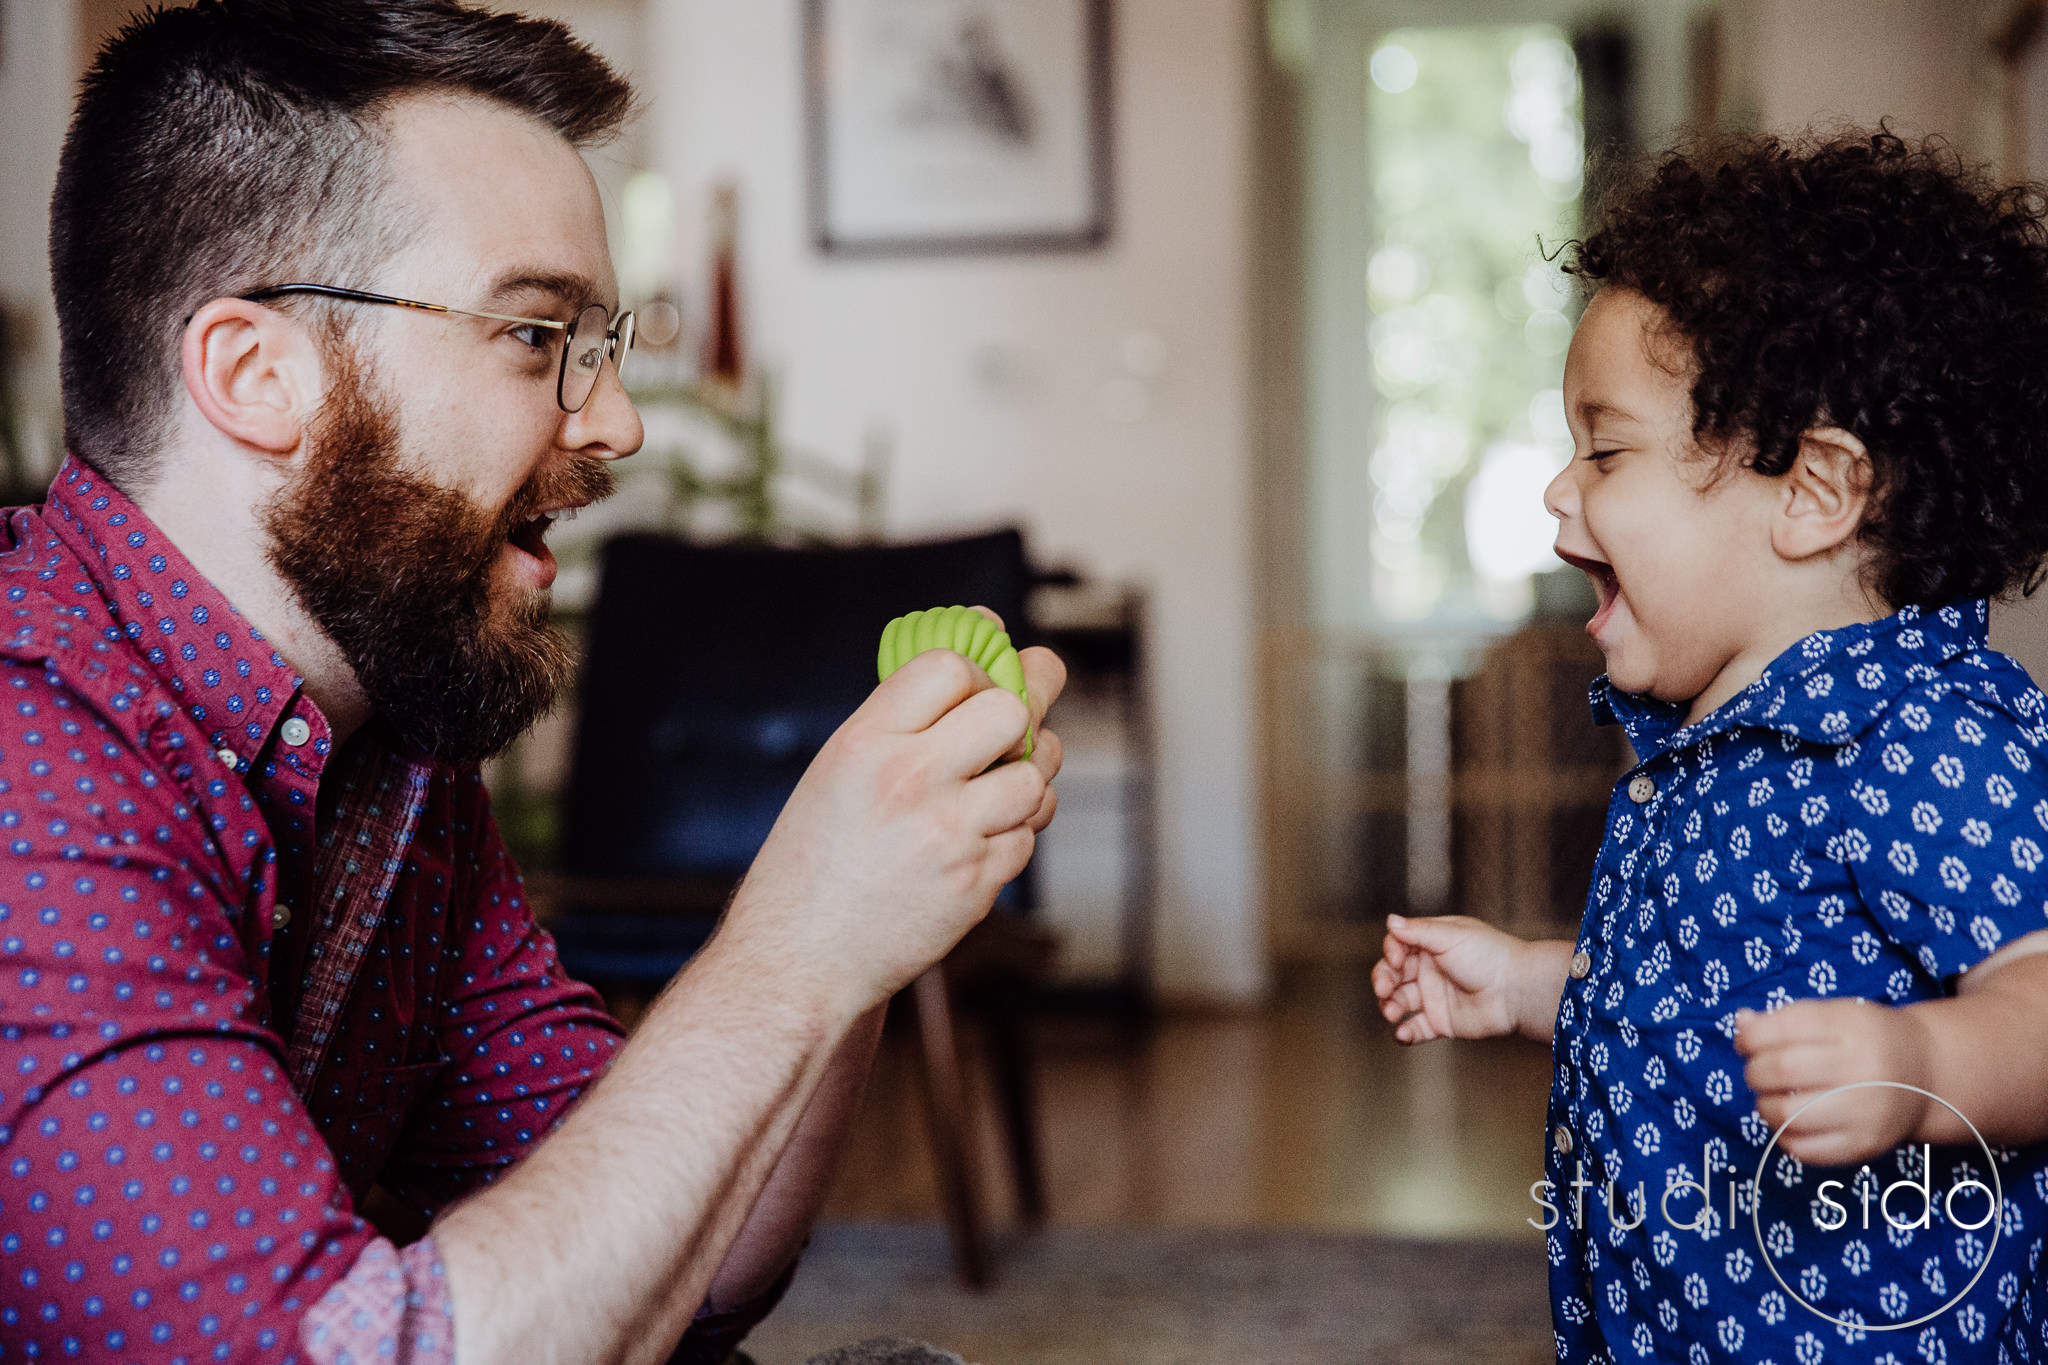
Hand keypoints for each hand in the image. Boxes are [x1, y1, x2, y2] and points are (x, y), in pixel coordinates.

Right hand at [722, 614, 1064, 1015]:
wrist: (800, 960)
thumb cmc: (818, 859)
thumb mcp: (841, 767)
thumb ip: (910, 707)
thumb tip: (990, 626)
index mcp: (864, 742)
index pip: (950, 666)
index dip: (977, 672)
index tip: (978, 690)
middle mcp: (908, 781)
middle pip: (1011, 712)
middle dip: (1021, 717)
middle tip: (1007, 735)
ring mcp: (947, 834)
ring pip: (1035, 778)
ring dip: (1027, 780)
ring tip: (995, 791)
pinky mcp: (976, 884)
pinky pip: (1027, 837)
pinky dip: (1013, 836)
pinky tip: (976, 843)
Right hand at [1371, 914, 1538, 1042]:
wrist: (1518, 990)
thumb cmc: (1489, 955)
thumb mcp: (1450, 936)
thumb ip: (1417, 931)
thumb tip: (1390, 921)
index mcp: (1432, 945)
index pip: (1398, 946)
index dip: (1391, 953)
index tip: (1395, 959)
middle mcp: (1431, 970)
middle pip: (1393, 975)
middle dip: (1383, 981)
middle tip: (1383, 990)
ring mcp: (1435, 997)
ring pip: (1400, 1001)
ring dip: (1389, 1006)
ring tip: (1391, 1012)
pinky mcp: (1443, 1022)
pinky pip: (1417, 1028)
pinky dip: (1405, 1033)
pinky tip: (1402, 1033)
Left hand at [1735, 999, 1931, 1165]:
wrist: (1925, 1076)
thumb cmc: (1866, 1040)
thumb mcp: (1834, 1015)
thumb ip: (1785, 1018)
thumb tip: (1741, 1023)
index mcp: (1852, 1027)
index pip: (1784, 1028)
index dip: (1751, 1036)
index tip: (1745, 1043)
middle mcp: (1863, 1068)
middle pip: (1782, 1070)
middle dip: (1754, 1071)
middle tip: (1757, 1072)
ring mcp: (1866, 1112)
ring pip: (1788, 1115)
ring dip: (1764, 1106)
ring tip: (1771, 1098)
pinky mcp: (1864, 1145)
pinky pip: (1805, 1150)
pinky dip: (1783, 1136)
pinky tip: (1789, 1122)